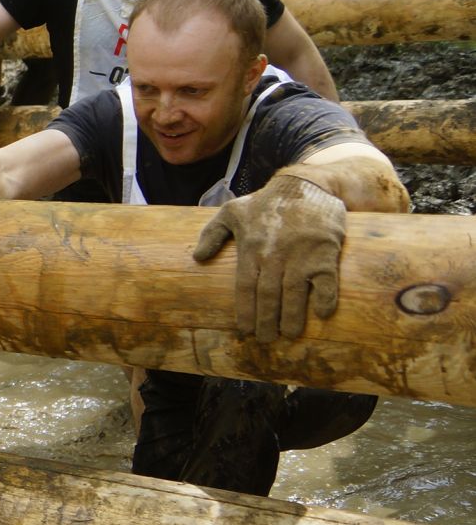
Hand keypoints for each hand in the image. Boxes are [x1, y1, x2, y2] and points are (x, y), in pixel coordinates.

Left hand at [191, 173, 346, 343]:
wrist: (307, 185)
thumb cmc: (266, 202)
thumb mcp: (231, 210)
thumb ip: (212, 233)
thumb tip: (197, 257)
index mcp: (251, 248)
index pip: (245, 287)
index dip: (245, 311)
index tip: (245, 331)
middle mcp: (274, 254)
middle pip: (268, 295)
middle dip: (266, 321)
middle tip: (266, 339)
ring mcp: (301, 254)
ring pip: (294, 293)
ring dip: (292, 317)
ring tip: (289, 334)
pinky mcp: (325, 251)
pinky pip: (326, 280)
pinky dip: (325, 297)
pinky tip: (322, 313)